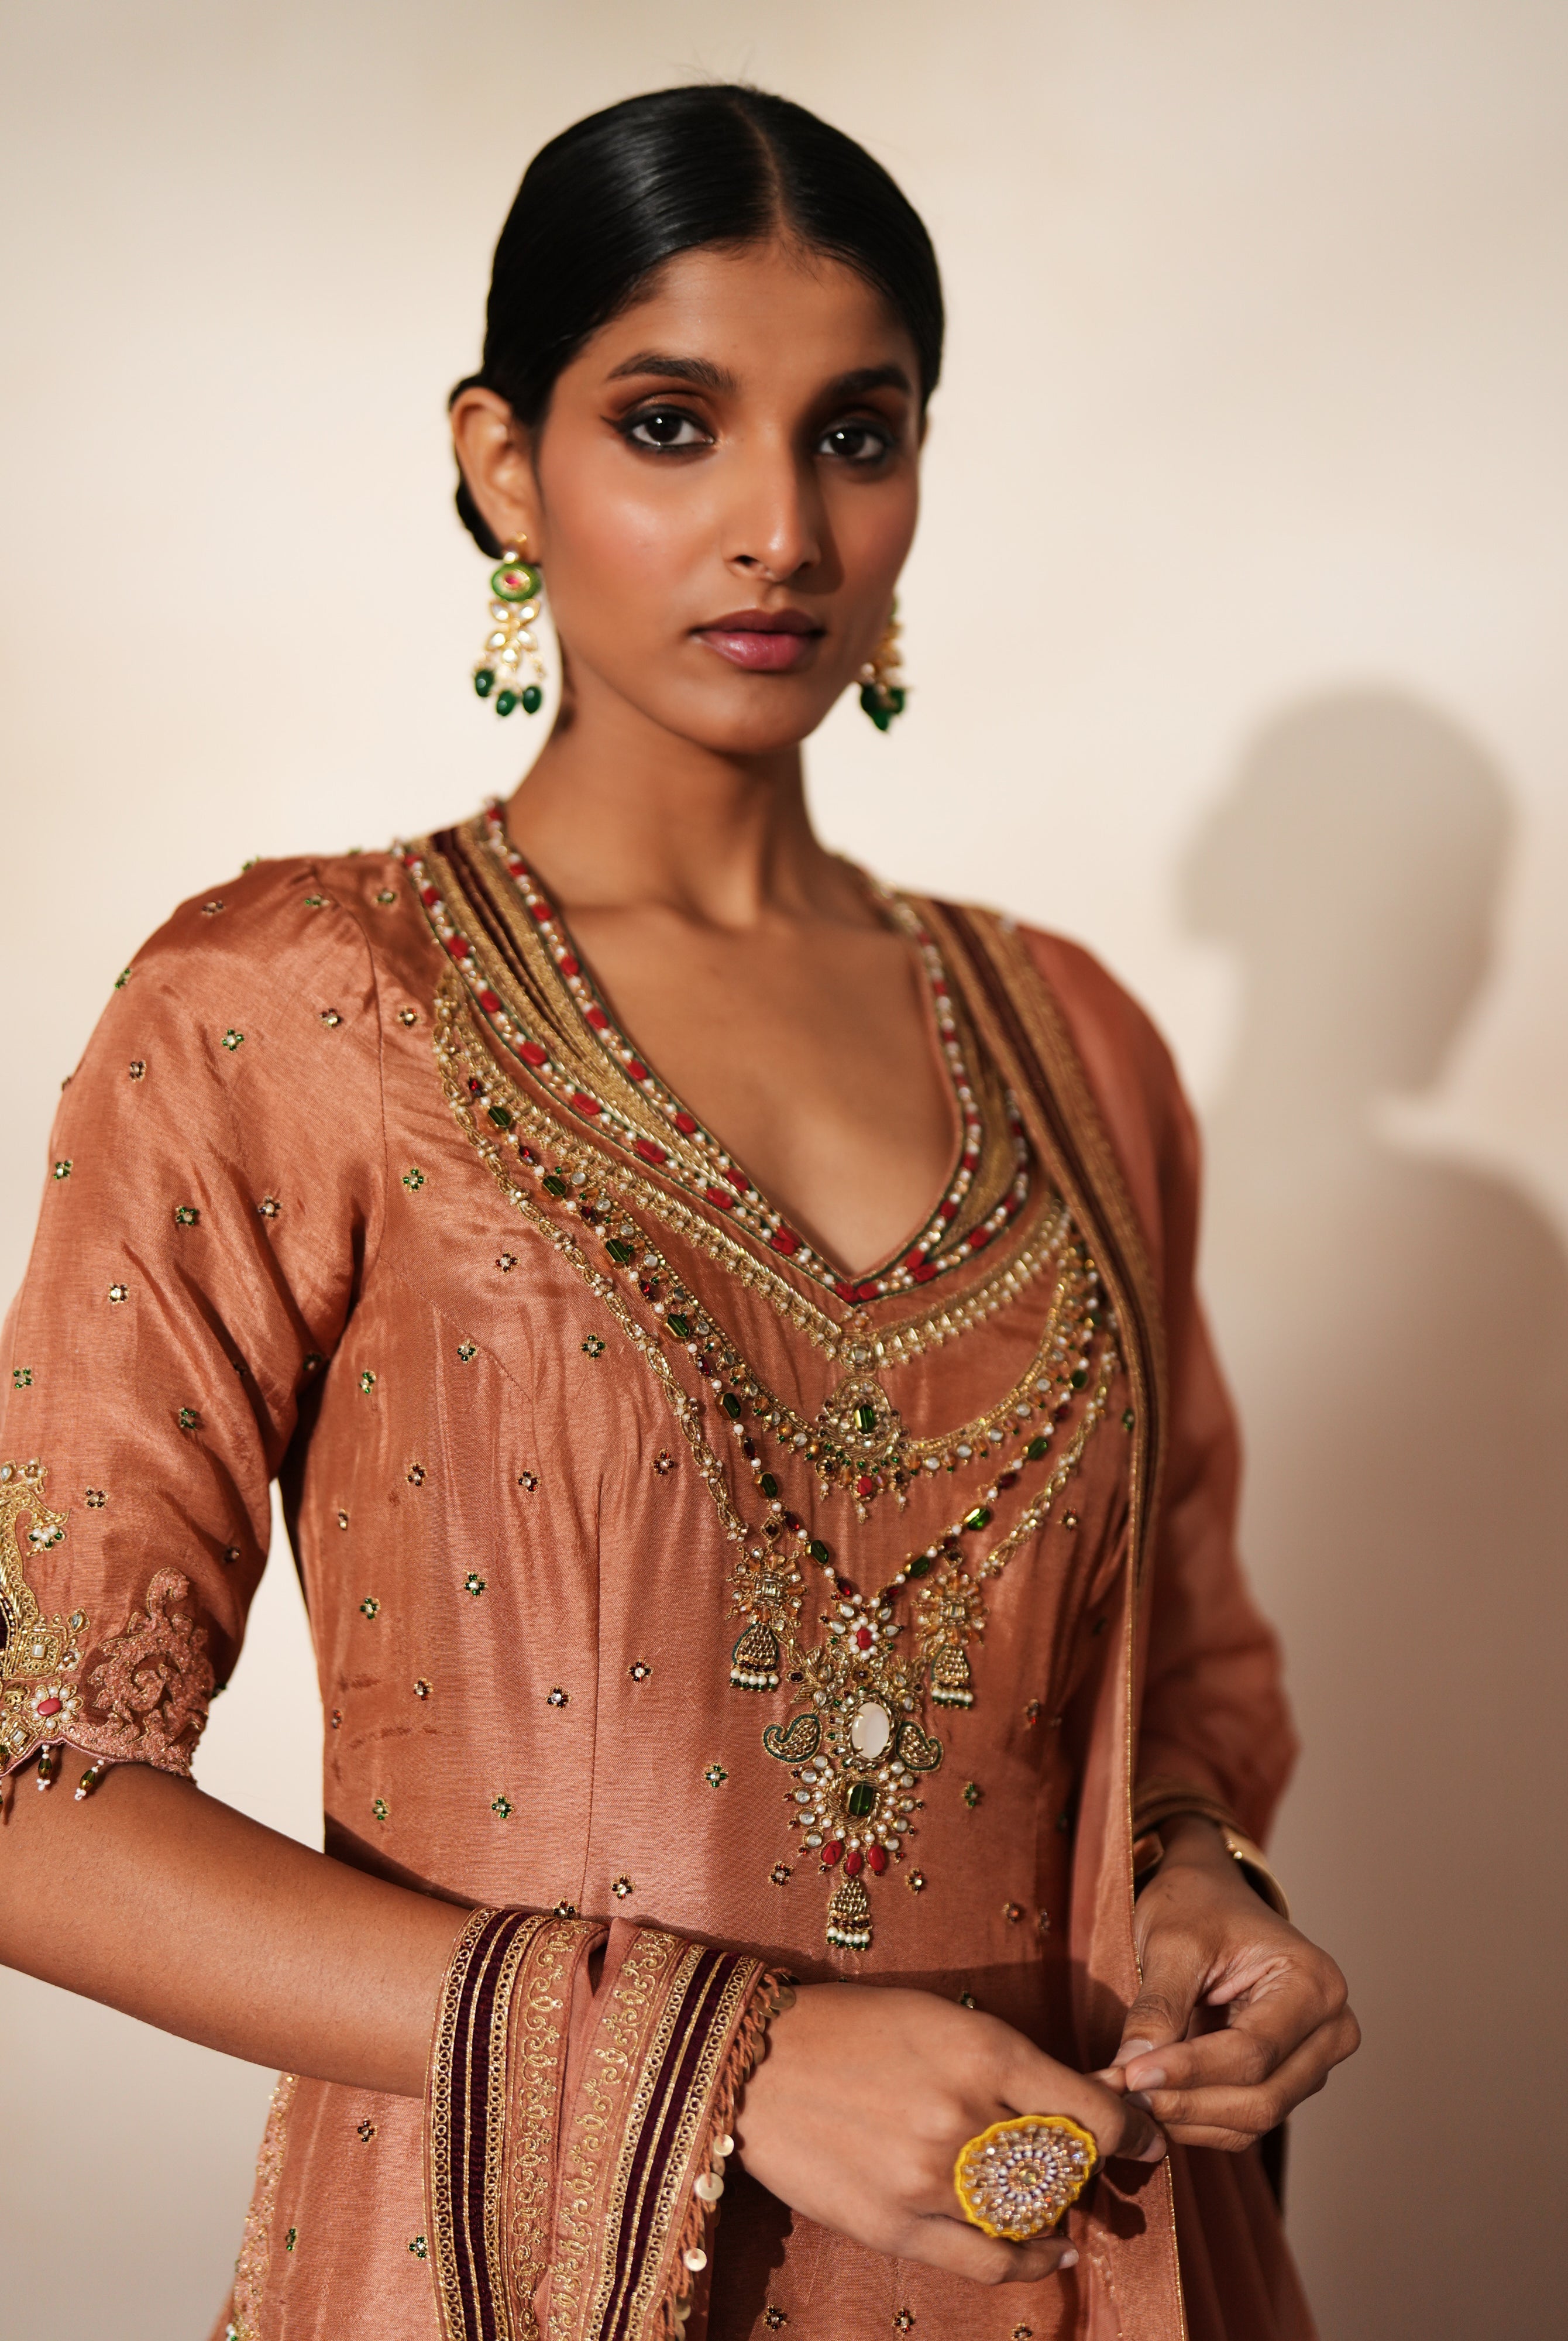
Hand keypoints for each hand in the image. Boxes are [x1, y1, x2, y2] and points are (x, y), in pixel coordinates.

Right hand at [734, 1980, 1165, 2285]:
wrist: (759, 2062)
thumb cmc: (854, 2027)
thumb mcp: (941, 2019)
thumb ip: (1010, 2063)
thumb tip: (1086, 2101)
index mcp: (981, 2051)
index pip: (1090, 2111)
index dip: (1132, 2132)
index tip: (1148, 2139)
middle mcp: (963, 2118)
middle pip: (1065, 2167)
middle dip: (1088, 2168)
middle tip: (1092, 2164)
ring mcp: (929, 2179)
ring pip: (1030, 2215)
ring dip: (1054, 2210)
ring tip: (1057, 2199)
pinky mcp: (896, 2226)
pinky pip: (987, 2263)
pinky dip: (1030, 2263)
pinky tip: (1050, 2254)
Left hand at [1102, 1818, 1358, 2150]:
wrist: (1211, 1897)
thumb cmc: (1199, 1905)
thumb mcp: (1173, 1943)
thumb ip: (1158, 2008)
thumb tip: (1129, 2072)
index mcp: (1313, 1983)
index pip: (1253, 2051)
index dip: (1189, 2072)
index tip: (1130, 2078)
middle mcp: (1329, 2028)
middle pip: (1262, 2097)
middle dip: (1188, 2103)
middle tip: (1124, 2097)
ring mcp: (1314, 2060)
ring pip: (1255, 2118)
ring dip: (1189, 2119)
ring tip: (1131, 2100)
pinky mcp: (1289, 2080)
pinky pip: (1246, 2120)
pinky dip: (1198, 2120)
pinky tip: (1156, 2102)